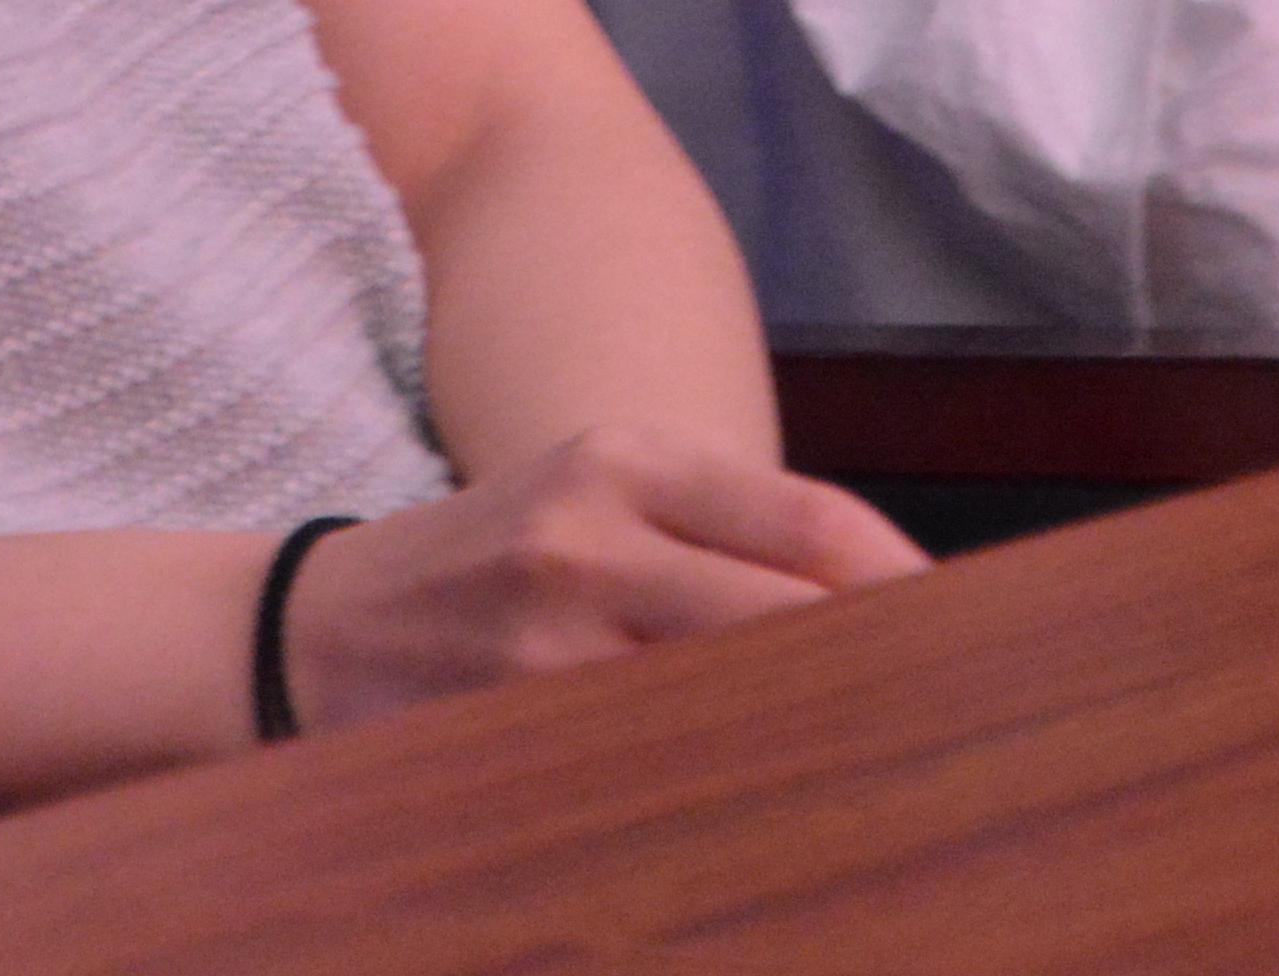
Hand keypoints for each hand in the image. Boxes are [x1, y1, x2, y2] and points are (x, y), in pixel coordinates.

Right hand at [274, 427, 916, 735]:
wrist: (312, 629)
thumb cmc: (497, 564)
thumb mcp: (596, 496)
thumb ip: (723, 534)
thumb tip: (888, 602)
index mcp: (623, 458)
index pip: (812, 523)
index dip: (906, 587)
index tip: (966, 640)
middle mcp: (587, 538)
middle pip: (786, 619)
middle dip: (874, 677)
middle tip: (950, 734)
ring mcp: (544, 643)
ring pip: (729, 704)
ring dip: (811, 747)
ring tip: (883, 786)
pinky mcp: (507, 730)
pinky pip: (649, 771)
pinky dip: (720, 796)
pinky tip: (764, 821)